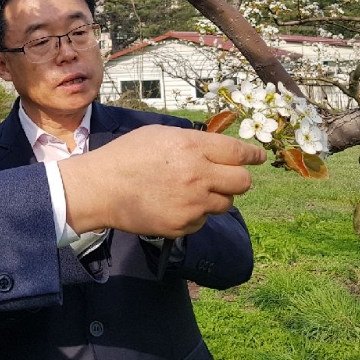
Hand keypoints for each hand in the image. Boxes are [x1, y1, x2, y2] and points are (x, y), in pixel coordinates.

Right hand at [58, 125, 263, 237]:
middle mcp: (197, 175)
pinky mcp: (182, 225)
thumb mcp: (160, 134)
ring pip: (226, 204)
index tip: (259, 158)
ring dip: (216, 197)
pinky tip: (174, 205)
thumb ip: (192, 140)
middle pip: (243, 182)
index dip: (253, 155)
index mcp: (192, 147)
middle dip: (238, 178)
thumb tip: (217, 147)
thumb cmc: (127, 155)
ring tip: (191, 191)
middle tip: (225, 177)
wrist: (100, 188)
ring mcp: (192, 203)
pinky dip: (195, 214)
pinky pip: (203, 220)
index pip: (238, 152)